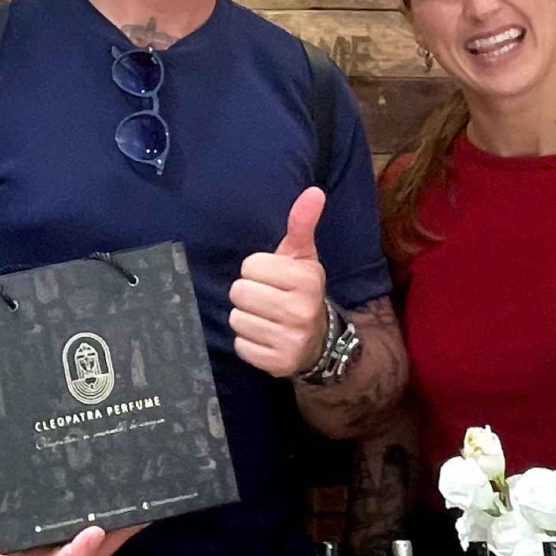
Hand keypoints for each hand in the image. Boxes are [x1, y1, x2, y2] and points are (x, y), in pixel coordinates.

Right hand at [0, 434, 144, 555]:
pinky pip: (93, 545)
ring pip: (95, 554)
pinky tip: (132, 507)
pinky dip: (113, 529)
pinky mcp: (64, 551)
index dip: (77, 550)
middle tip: (139, 511)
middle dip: (114, 538)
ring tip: (147, 506)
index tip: (95, 530)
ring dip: (120, 533)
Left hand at [229, 187, 329, 376]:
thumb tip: (313, 191)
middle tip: (267, 298)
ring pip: (237, 319)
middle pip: (239, 292)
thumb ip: (302, 224)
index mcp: (307, 279)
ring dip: (246, 317)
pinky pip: (240, 345)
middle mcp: (301, 310)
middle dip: (249, 293)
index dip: (257, 270)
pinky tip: (265, 337)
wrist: (319, 341)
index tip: (273, 278)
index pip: (250, 266)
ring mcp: (290, 340)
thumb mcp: (303, 257)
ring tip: (266, 318)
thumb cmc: (302, 291)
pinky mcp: (276, 363)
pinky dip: (248, 342)